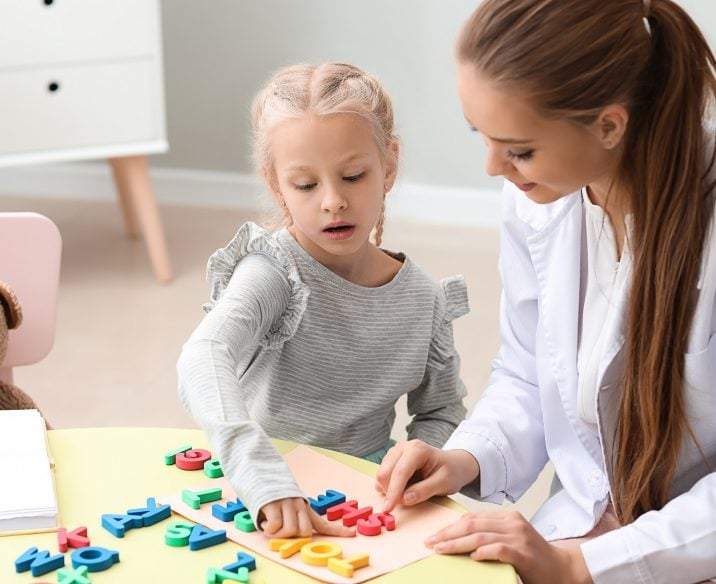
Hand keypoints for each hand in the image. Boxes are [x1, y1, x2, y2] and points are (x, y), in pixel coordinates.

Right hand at [258, 497, 355, 537]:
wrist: (259, 475)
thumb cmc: (273, 497)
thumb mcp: (289, 507)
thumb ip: (296, 519)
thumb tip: (300, 537)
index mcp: (305, 508)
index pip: (323, 523)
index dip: (338, 530)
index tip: (352, 534)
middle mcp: (299, 505)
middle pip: (305, 532)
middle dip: (293, 537)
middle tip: (281, 531)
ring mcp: (286, 503)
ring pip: (290, 531)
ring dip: (278, 534)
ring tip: (270, 525)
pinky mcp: (273, 504)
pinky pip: (275, 526)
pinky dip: (269, 529)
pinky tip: (264, 522)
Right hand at [375, 440, 479, 512]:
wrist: (453, 464)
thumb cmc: (451, 472)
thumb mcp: (444, 483)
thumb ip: (424, 491)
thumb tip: (404, 499)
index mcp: (417, 449)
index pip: (400, 472)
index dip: (393, 492)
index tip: (388, 509)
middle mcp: (402, 447)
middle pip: (385, 472)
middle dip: (390, 492)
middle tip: (404, 503)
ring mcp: (395, 452)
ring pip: (381, 475)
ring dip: (389, 490)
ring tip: (410, 493)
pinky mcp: (391, 460)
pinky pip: (383, 477)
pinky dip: (389, 487)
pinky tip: (404, 488)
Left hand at [425, 511, 591, 583]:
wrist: (563, 569)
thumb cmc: (533, 557)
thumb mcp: (509, 539)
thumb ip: (490, 534)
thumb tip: (460, 536)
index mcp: (507, 516)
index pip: (472, 517)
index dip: (451, 526)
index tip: (434, 534)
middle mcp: (512, 522)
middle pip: (472, 524)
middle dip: (448, 533)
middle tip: (430, 542)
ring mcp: (519, 536)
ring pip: (480, 535)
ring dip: (457, 543)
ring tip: (440, 549)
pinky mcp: (523, 552)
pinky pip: (498, 549)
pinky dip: (483, 552)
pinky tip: (472, 557)